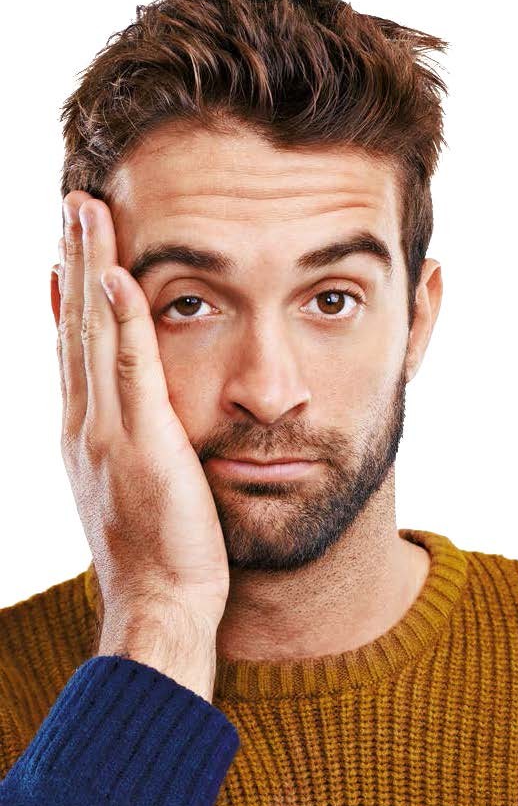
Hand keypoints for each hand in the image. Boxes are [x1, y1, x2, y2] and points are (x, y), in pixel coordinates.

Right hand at [53, 190, 229, 698]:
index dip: (70, 296)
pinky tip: (115, 275)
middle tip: (70, 201)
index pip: (75, 350)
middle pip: (74, 327)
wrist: (160, 605)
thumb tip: (141, 417)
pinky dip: (121, 321)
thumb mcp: (136, 489)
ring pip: (94, 334)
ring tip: (84, 208)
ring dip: (87, 266)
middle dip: (71, 259)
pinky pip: (131, 371)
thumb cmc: (160, 554)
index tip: (71, 248)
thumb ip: (132, 445)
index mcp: (85, 435)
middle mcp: (84, 426)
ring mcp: (107, 433)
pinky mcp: (141, 445)